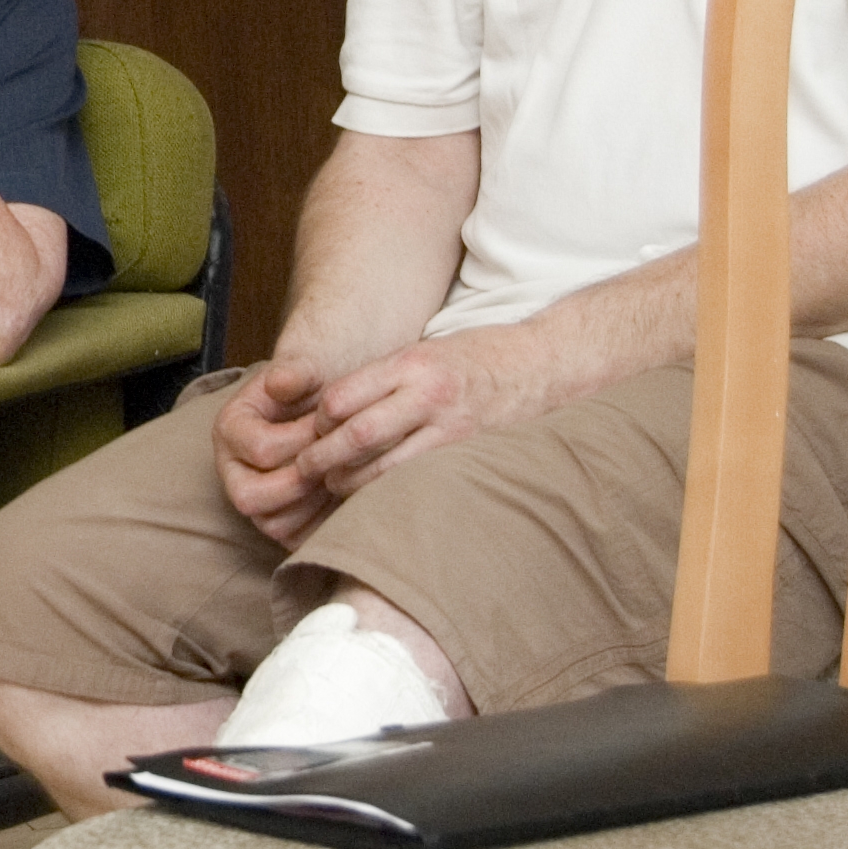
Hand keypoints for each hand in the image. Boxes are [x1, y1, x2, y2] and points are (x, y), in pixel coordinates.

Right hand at [213, 354, 349, 546]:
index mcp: (229, 429)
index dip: (303, 441)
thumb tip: (281, 382)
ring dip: (312, 507)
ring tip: (342, 479)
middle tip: (337, 462)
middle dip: (300, 483)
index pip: (260, 449)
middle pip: (249, 498)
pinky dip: (323, 526)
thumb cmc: (313, 390)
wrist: (323, 409)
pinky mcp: (277, 521)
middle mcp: (230, 469)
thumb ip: (294, 371)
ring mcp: (252, 499)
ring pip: (272, 524)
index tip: (331, 426)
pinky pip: (295, 540)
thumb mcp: (305, 371)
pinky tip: (346, 499)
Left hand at [286, 322, 550, 500]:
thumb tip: (328, 411)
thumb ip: (382, 379)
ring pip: (385, 467)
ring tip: (332, 486)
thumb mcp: (423, 351)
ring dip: (351, 482)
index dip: (317, 420)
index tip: (308, 431)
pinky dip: (389, 492)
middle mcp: (430, 394)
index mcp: (412, 363)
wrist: (545, 364)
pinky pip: (420, 480)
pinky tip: (374, 497)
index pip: (343, 396)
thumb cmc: (474, 357)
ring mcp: (453, 428)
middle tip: (303, 470)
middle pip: (358, 435)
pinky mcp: (471, 455)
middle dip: (323, 458)